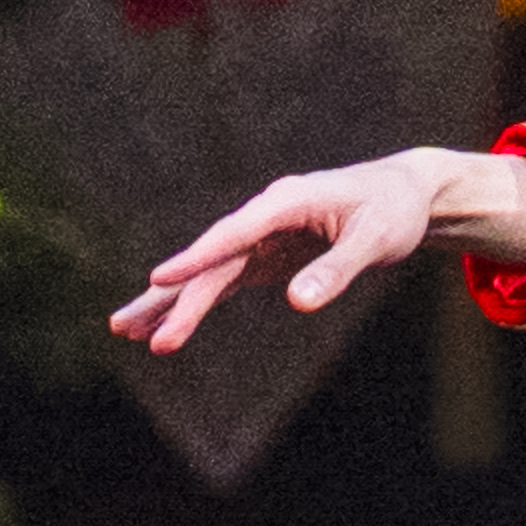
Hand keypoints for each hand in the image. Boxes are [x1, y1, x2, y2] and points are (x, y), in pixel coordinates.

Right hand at [115, 145, 525, 355]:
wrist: (404, 193)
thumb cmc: (392, 211)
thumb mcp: (375, 240)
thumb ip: (337, 269)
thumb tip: (298, 303)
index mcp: (286, 202)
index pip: (234, 234)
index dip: (197, 258)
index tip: (160, 279)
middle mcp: (264, 217)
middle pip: (210, 260)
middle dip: (172, 297)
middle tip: (133, 331)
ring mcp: (260, 237)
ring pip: (207, 272)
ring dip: (167, 301)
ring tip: (121, 329)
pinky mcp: (266, 256)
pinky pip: (222, 281)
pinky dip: (194, 302)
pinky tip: (163, 324)